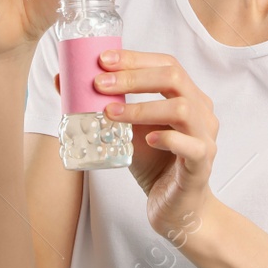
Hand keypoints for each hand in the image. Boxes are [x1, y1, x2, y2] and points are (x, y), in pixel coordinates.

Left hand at [92, 48, 218, 246]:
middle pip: (174, 77)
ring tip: (111, 113)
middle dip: (133, 76)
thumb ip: (104, 105)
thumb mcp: (127, 131)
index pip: (166, 64)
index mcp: (188, 97)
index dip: (135, 58)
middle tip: (99, 84)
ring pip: (181, 109)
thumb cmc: (155, 164)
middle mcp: (201, 112)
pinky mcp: (202, 164)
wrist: (176, 209)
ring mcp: (205, 137)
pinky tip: (147, 140)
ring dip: (142, 108)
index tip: (102, 60)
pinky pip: (191, 146)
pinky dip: (167, 139)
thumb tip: (62, 80)